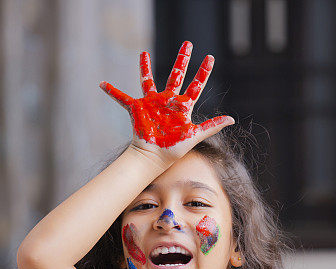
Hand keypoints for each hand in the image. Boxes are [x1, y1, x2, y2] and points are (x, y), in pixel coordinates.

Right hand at [99, 41, 234, 166]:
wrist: (153, 158)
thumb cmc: (173, 149)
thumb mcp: (195, 135)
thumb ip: (212, 125)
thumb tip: (232, 119)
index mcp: (182, 106)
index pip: (196, 85)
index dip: (203, 72)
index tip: (209, 57)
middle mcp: (168, 101)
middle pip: (176, 75)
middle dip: (182, 60)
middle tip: (188, 43)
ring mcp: (152, 103)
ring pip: (149, 80)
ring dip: (145, 67)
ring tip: (143, 53)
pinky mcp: (137, 108)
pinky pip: (122, 98)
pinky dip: (111, 91)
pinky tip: (102, 84)